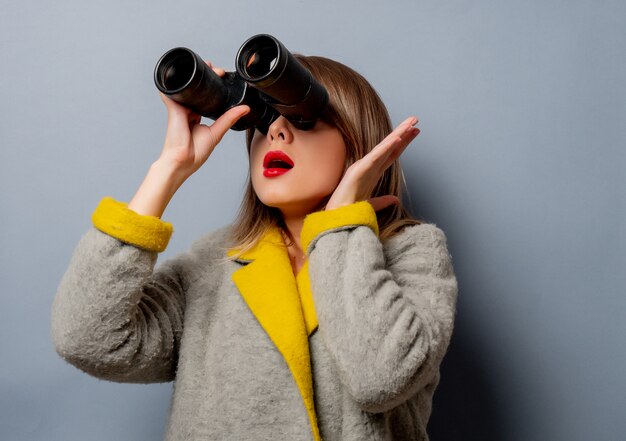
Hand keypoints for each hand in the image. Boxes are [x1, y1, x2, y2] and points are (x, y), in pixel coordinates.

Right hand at [158, 60, 249, 178]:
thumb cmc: (196, 152)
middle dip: (207, 77)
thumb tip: (245, 108)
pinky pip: (173, 90)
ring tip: (208, 65)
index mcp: (196, 117)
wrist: (183, 160)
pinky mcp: (174, 107)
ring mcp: (180, 108)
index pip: (205, 98)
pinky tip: (185, 70)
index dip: (213, 87)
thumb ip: (229, 118)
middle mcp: (187, 111)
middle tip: (218, 70)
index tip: (222, 78)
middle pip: (196, 89)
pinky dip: (177, 81)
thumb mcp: (217, 132)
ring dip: (196, 74)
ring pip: (188, 86)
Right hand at [325, 116, 419, 211]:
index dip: (404, 142)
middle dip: (403, 132)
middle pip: (390, 146)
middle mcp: (370, 166)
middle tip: (415, 119)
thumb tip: (395, 200)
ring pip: (384, 147)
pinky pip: (375, 156)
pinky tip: (396, 139)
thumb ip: (383, 200)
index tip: (414, 132)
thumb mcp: (372, 203)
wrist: (339, 217)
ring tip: (410, 124)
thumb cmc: (350, 209)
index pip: (392, 153)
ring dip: (398, 134)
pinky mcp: (359, 170)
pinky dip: (386, 147)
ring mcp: (364, 166)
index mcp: (373, 172)